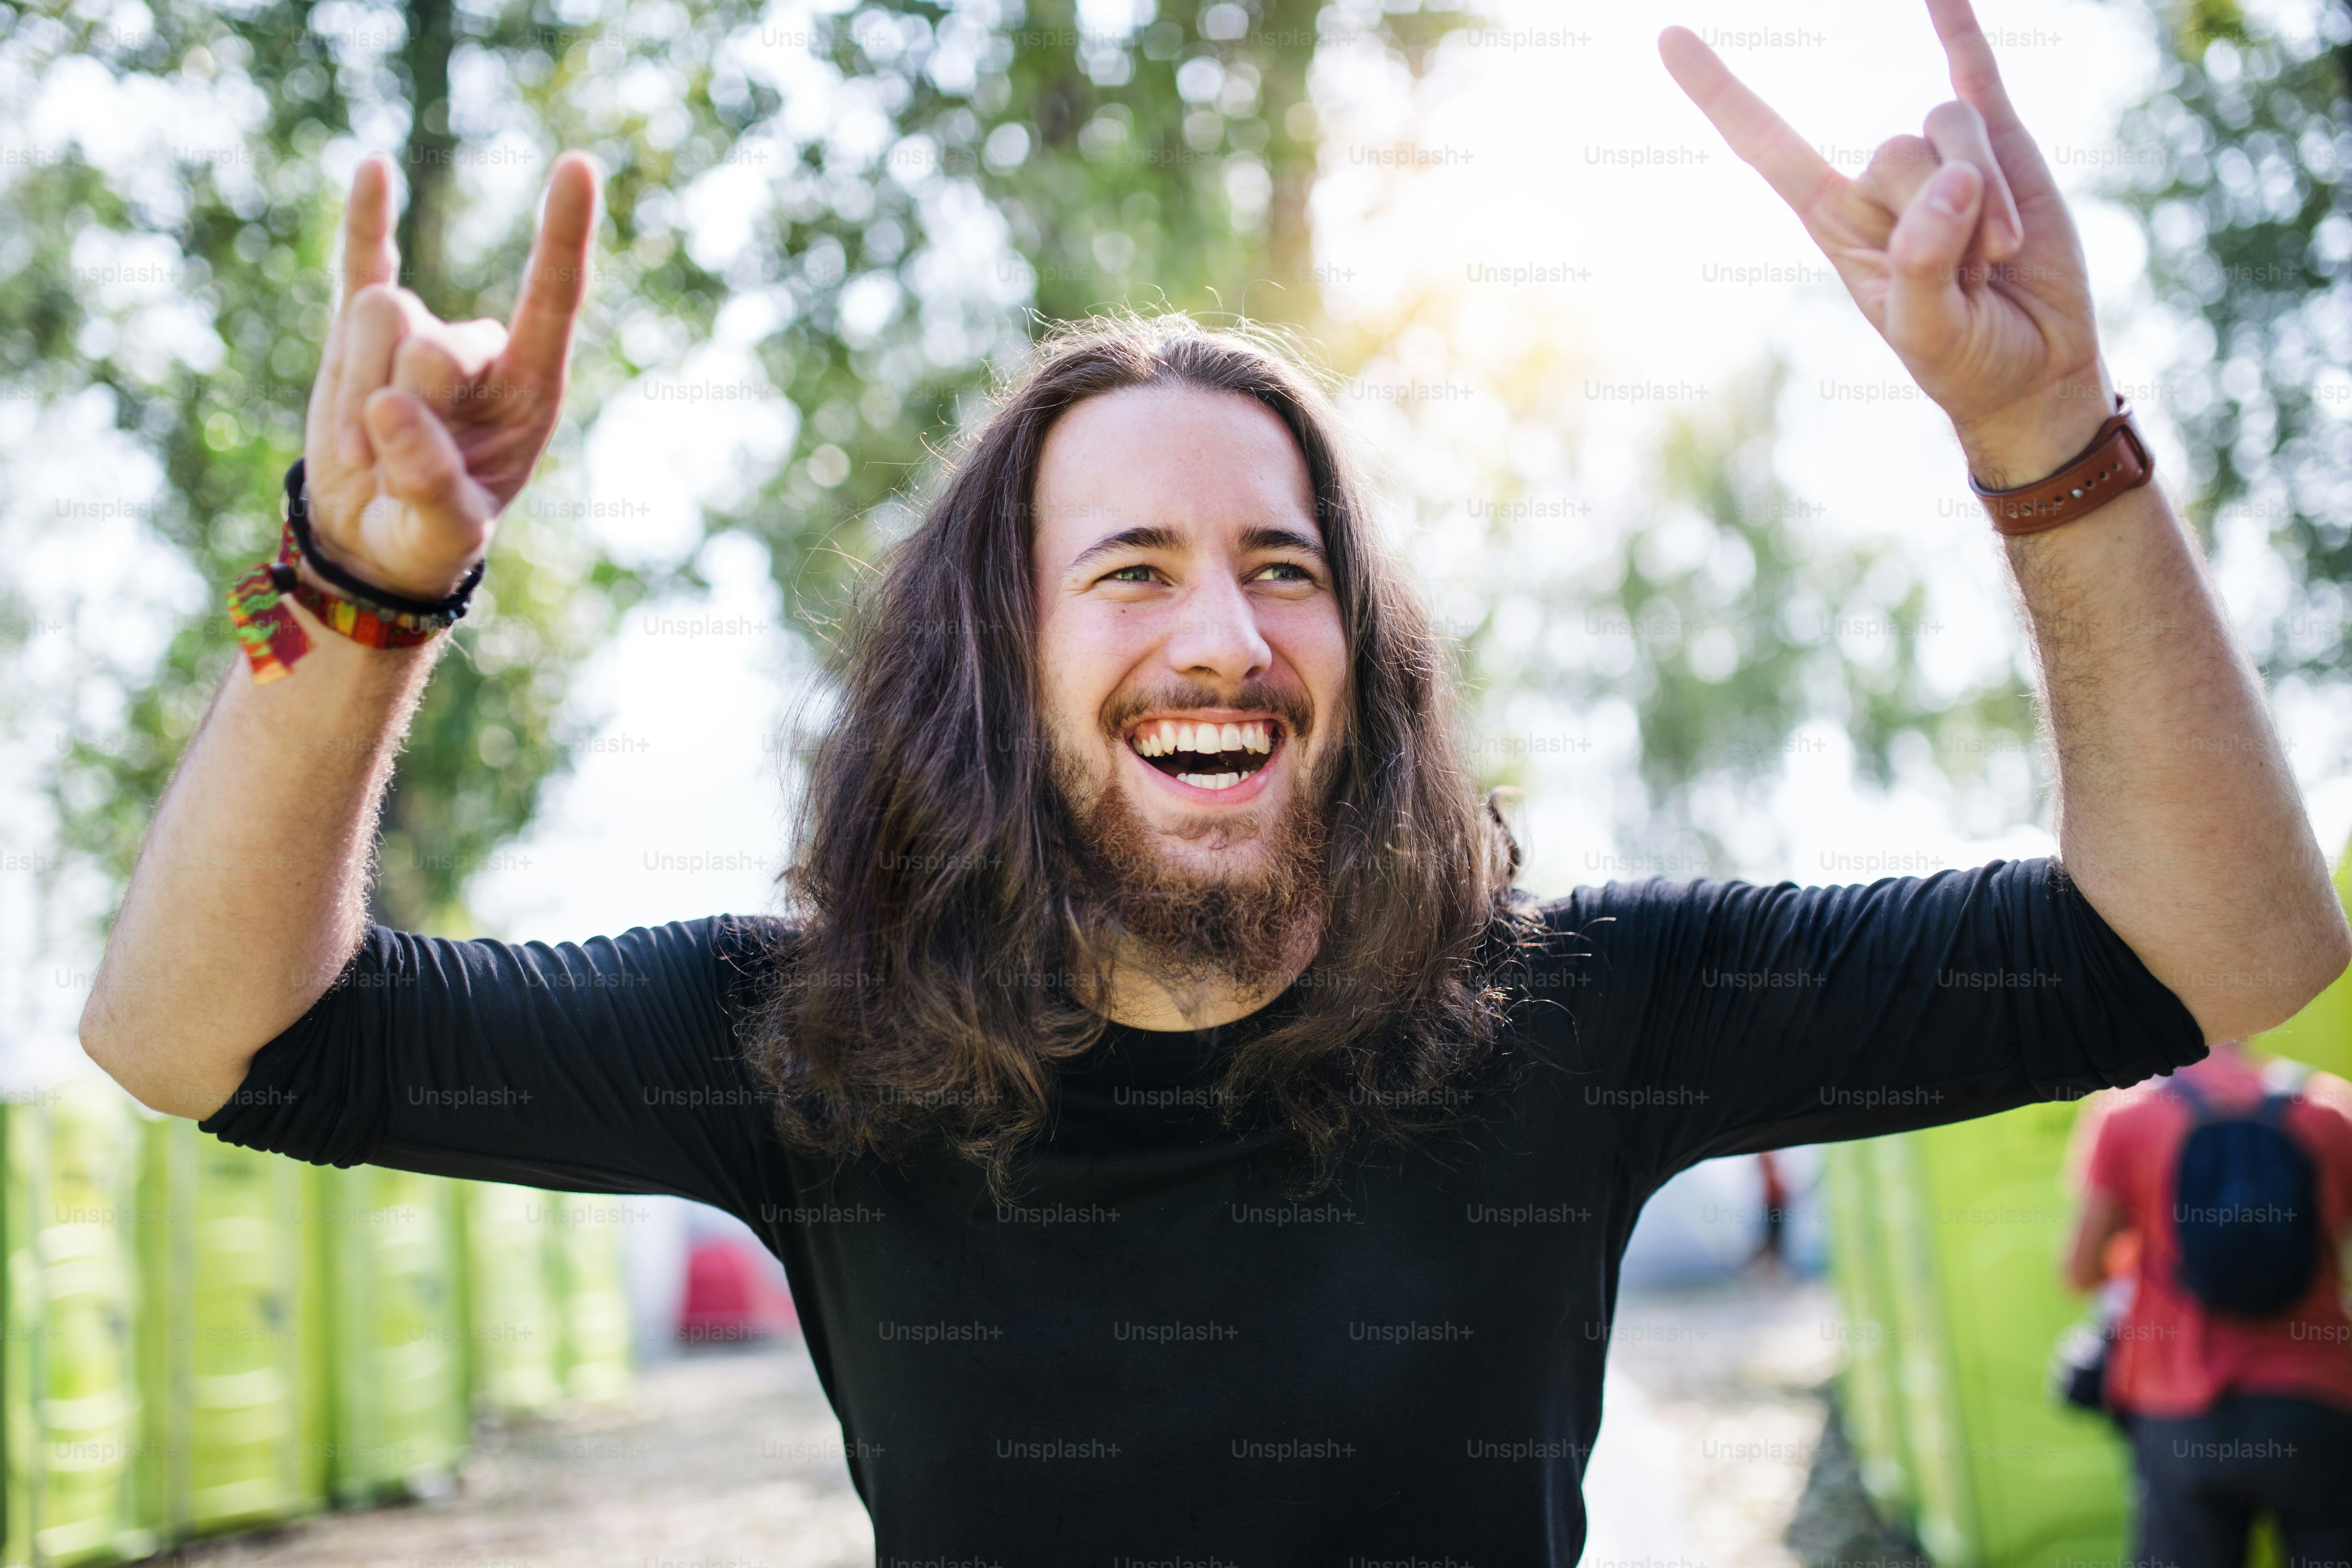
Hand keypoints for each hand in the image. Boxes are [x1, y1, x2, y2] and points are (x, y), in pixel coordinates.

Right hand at [298, 152, 599, 599]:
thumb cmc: (427, 537)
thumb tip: (392, 404)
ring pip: (379, 312)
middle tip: (398, 461)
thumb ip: (430, 479)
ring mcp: (421, 336)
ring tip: (368, 447)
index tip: (577, 166)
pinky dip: (367, 221)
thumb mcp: (442, 532)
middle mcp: (482, 352)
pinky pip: (363, 264)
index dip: (563, 234)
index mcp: (527, 389)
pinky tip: (376, 167)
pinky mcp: (361, 335)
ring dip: (358, 386)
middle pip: (434, 335)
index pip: (553, 299)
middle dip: (405, 397)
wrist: (376, 542)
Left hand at [1660, 0, 2112, 487]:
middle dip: (1941, 217)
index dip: (1720, 95)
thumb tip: (1952, 181)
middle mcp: (1879, 185)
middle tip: (1968, 281)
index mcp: (1835, 224)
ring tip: (1998, 260)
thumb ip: (1923, 263)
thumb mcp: (1928, 331)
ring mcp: (1941, 160)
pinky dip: (1958, 31)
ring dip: (1987, 200)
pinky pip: (1974, 73)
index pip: (1767, 148)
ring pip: (1947, 127)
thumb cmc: (1965, 360)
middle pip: (1894, 150)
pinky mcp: (2003, 145)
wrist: (2034, 369)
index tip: (1667, 39)